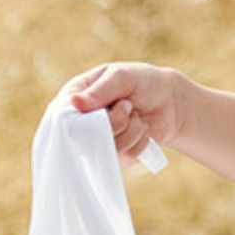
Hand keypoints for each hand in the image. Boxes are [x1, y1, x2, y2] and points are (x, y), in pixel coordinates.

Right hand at [63, 62, 183, 164]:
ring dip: (131, 130)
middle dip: (115, 121)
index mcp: (74, 98)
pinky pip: (125, 157)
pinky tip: (142, 129)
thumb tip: (74, 103)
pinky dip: (140, 142)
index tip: (103, 110)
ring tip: (136, 114)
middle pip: (87, 136)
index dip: (80, 119)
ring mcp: (98, 142)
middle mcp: (82, 123)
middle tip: (127, 105)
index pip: (63, 116)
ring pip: (108, 148)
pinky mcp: (116, 156)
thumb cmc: (142, 82)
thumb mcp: (122, 76)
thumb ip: (100, 90)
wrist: (171, 102)